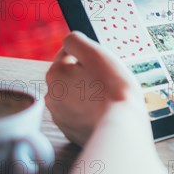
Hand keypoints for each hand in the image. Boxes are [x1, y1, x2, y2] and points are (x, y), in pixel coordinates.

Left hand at [45, 31, 145, 145]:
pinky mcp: (72, 132)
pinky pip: (81, 115)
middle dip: (88, 76)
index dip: (90, 56)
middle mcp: (51, 96)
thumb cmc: (112, 88)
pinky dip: (91, 113)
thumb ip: (76, 40)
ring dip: (89, 94)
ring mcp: (61, 117)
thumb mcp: (96, 54)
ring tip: (108, 100)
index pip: (70, 53)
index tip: (104, 66)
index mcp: (54, 74)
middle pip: (72, 75)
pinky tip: (105, 113)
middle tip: (108, 83)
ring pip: (77, 95)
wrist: (122, 127)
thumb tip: (69, 41)